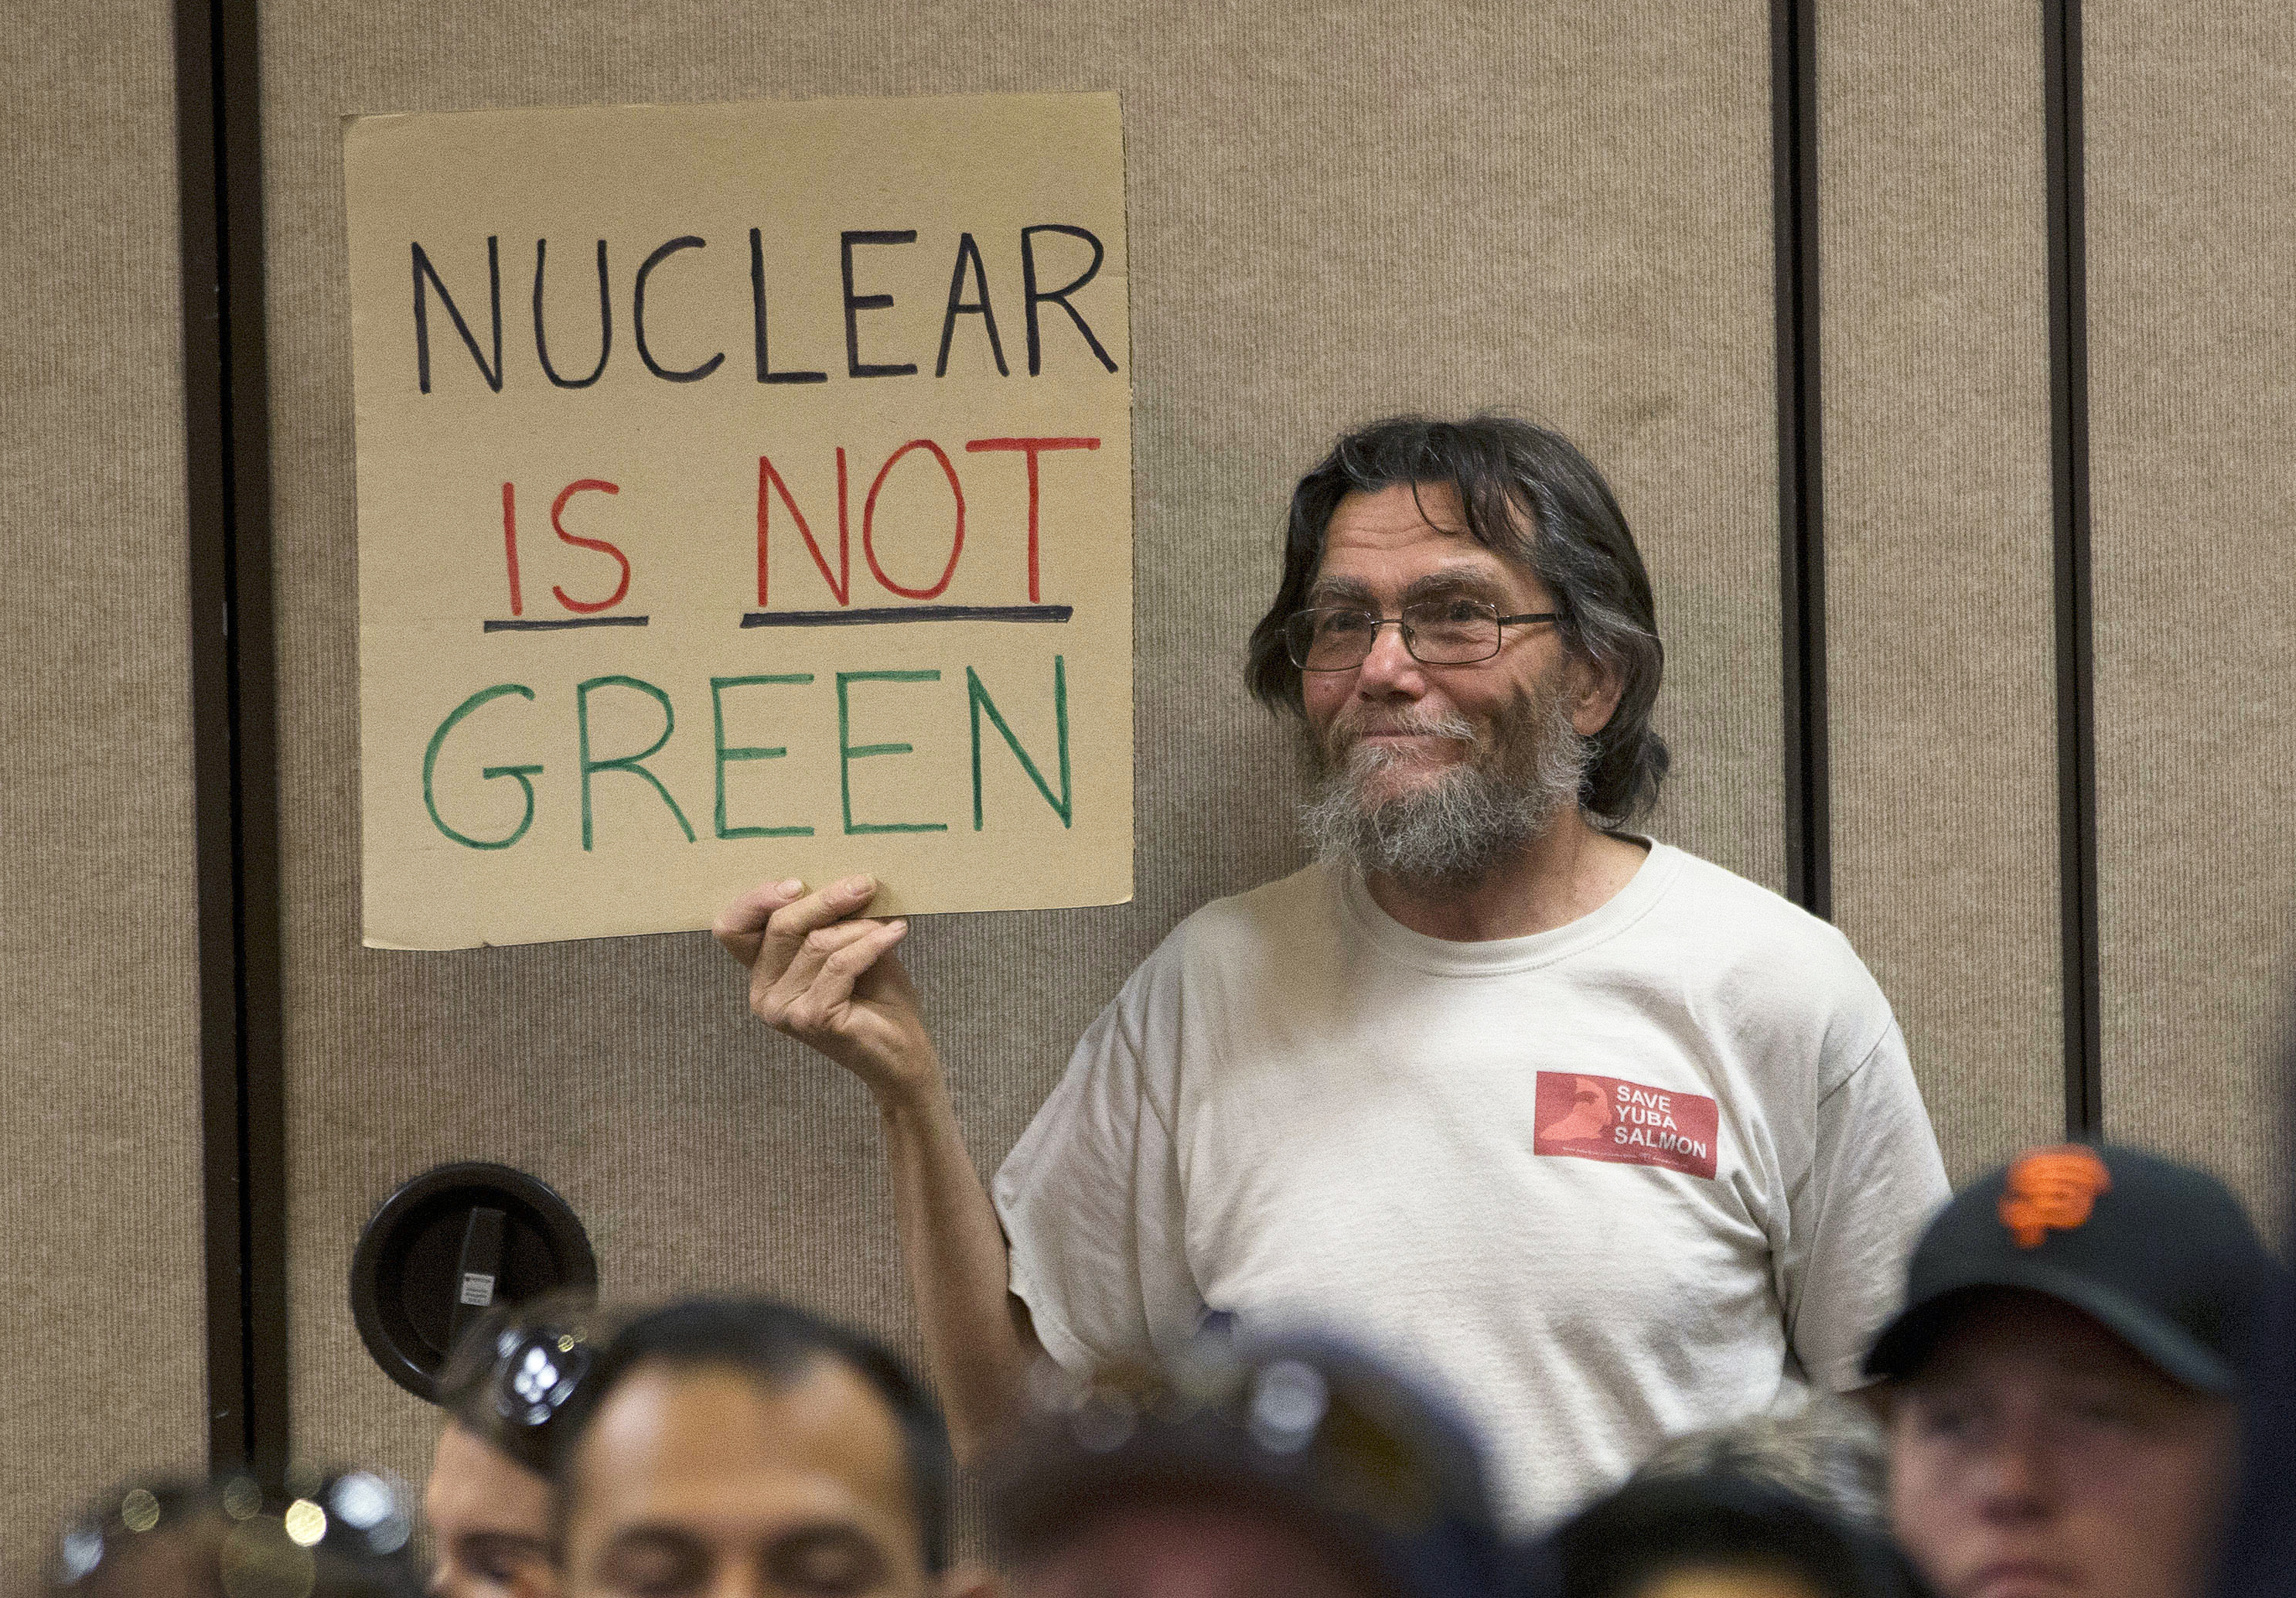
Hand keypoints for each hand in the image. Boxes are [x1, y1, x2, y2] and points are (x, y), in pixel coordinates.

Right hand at [713, 875, 944, 1105]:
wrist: (903, 1050)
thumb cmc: (877, 994)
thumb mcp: (850, 942)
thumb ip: (833, 916)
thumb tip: (841, 875)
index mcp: (763, 970)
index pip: (732, 927)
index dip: (755, 900)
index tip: (797, 882)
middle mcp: (762, 992)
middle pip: (781, 926)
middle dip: (826, 900)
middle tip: (865, 884)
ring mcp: (782, 1010)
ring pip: (816, 943)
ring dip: (859, 927)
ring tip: (889, 923)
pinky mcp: (809, 1019)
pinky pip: (840, 965)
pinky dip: (872, 944)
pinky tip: (896, 933)